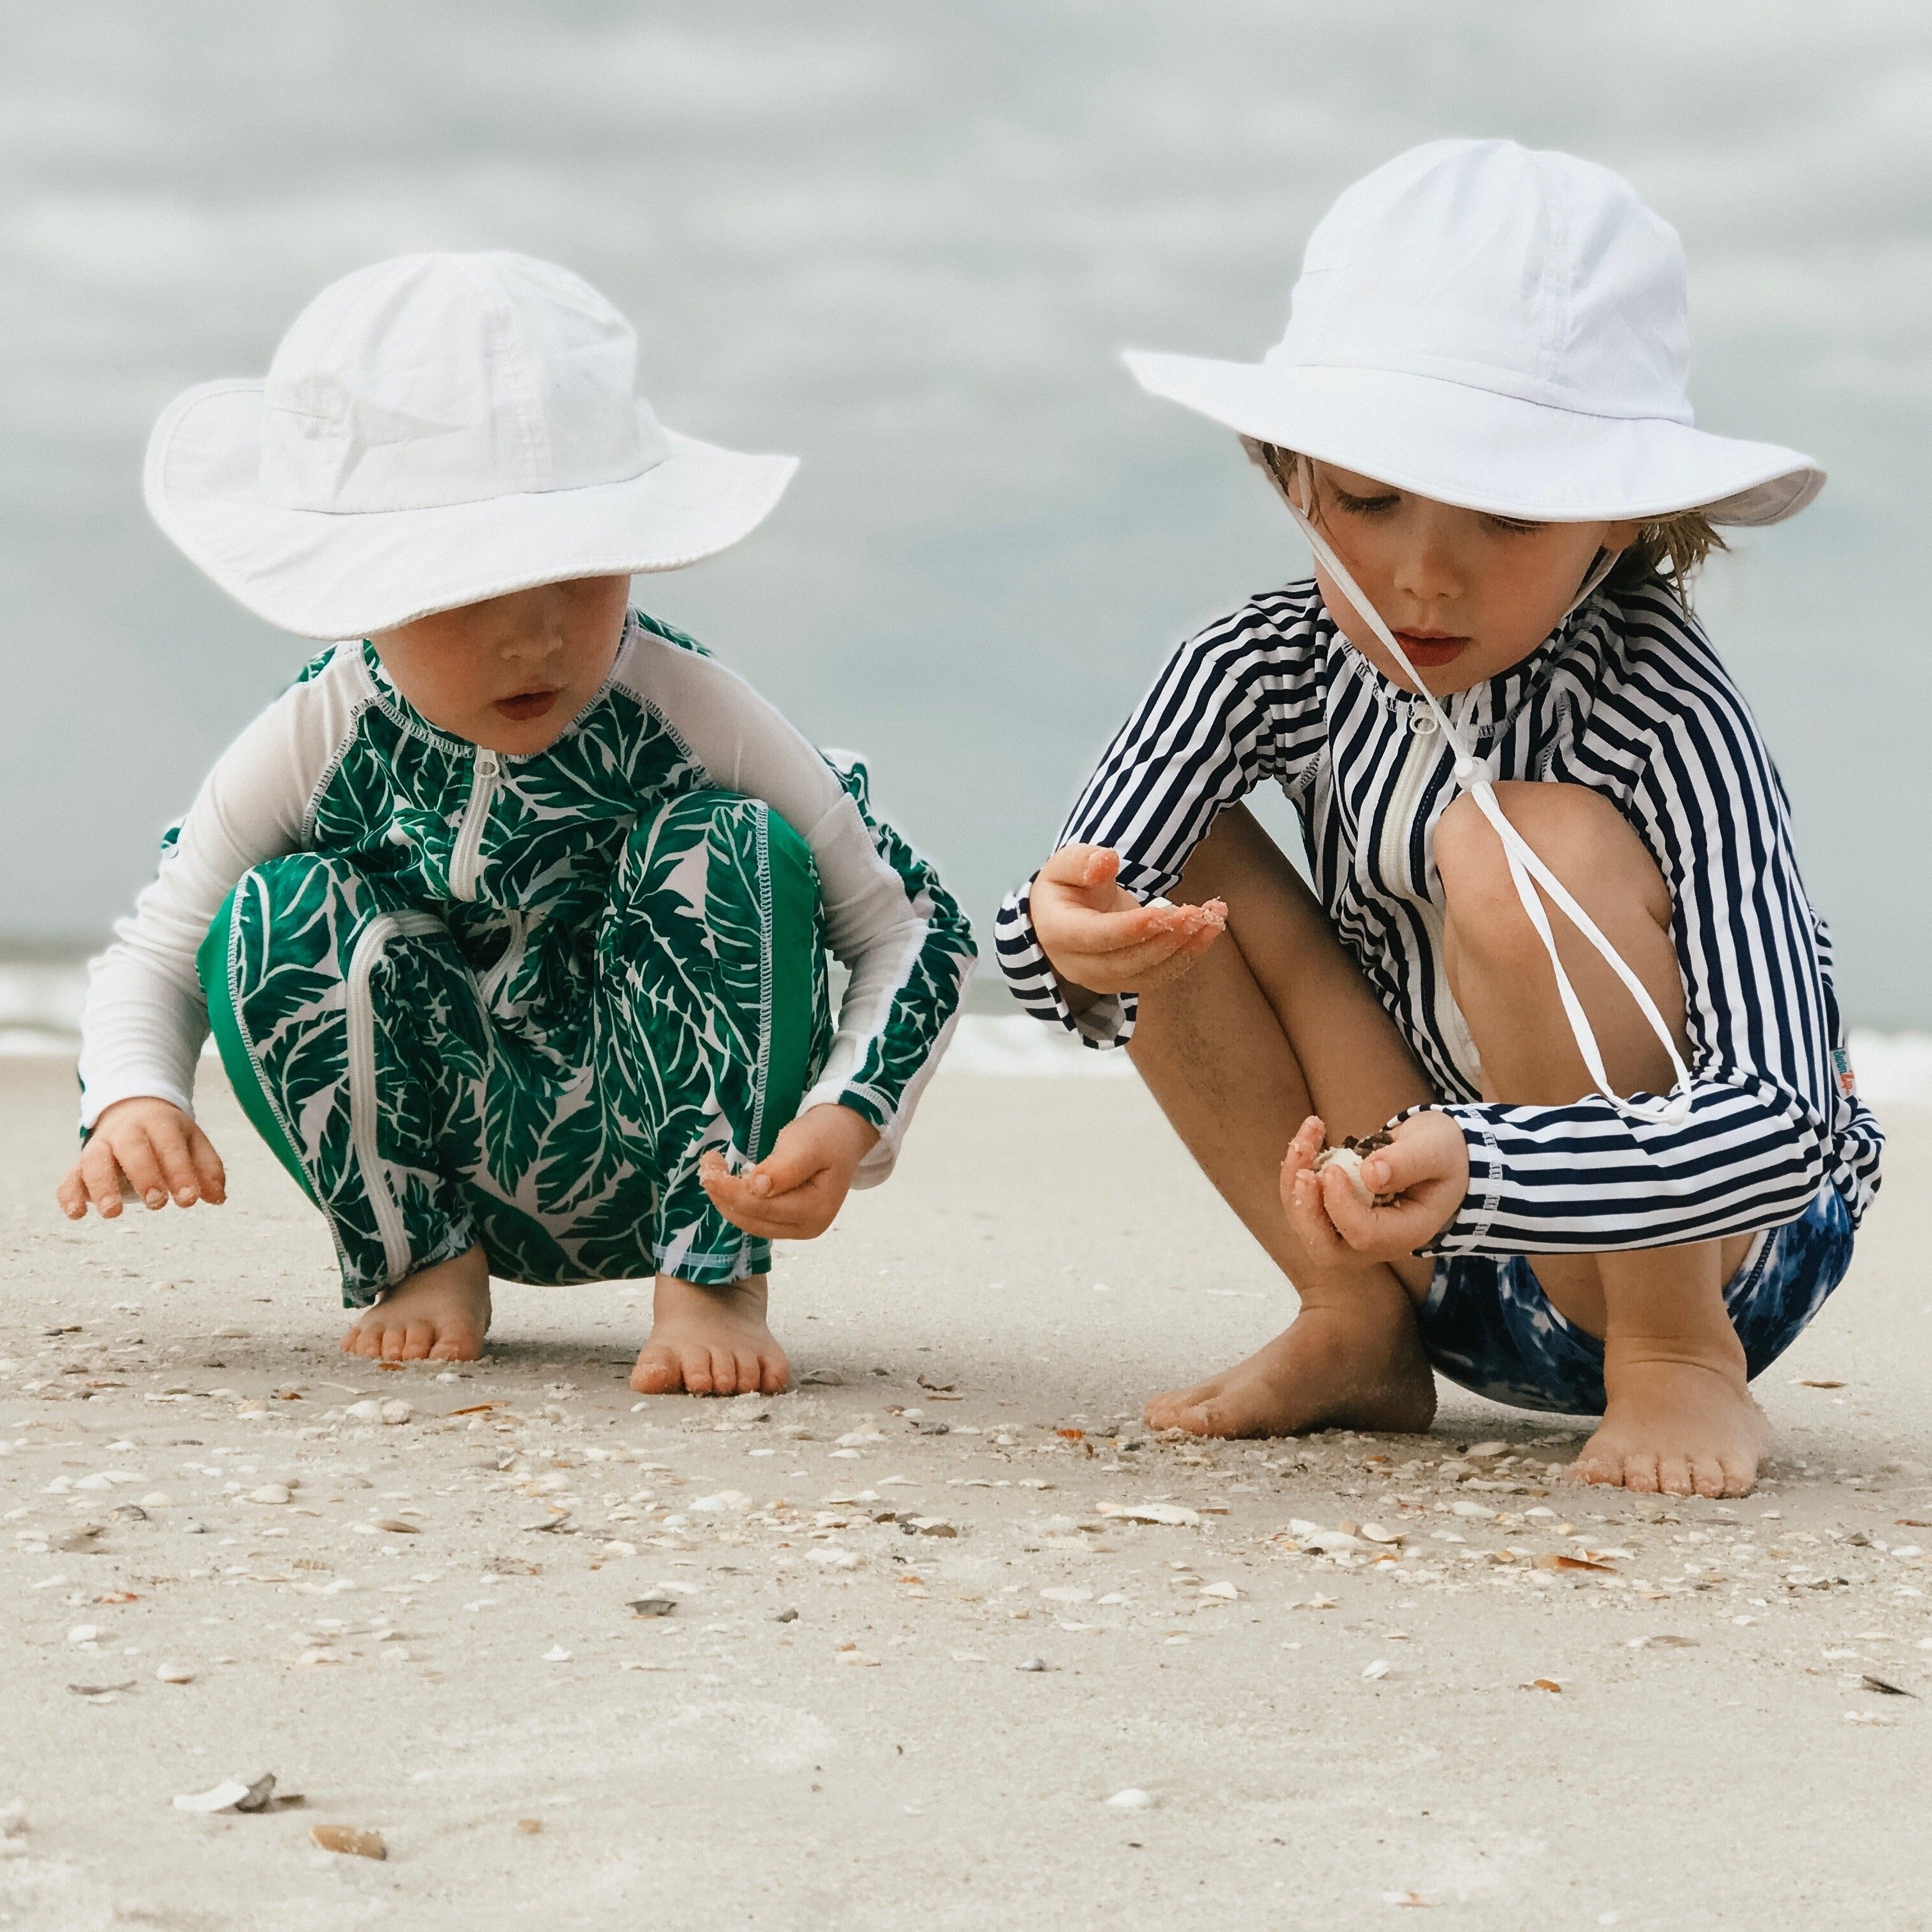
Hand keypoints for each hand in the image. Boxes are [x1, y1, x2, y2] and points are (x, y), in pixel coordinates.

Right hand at [57, 1097, 226, 1220]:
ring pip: (95, 1161)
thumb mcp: (193, 1143)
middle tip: (157, 1203)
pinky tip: (77, 1214)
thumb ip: (207, 1169)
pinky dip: (69, 1195)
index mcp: (159, 1123)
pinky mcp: (80, 1165)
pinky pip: (70, 1177)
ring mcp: (100, 1147)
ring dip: (102, 1187)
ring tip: (113, 1213)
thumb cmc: (169, 1136)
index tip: (189, 1200)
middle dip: (144, 1176)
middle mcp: (126, 1132)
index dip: (180, 1173)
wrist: (133, 1110)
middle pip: (132, 1150)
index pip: (170, 1147)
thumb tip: (218, 1198)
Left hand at [698, 1103, 880, 1240]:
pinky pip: (756, 1217)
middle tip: (706, 1164)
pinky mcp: (789, 1222)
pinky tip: (729, 1182)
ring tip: (713, 1172)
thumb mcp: (807, 1144)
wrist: (843, 1134)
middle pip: (752, 1219)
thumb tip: (756, 1187)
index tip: (708, 1163)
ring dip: (727, 1200)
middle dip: (723, 1195)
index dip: (729, 1188)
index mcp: (815, 1210)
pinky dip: (738, 1201)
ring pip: (750, 1221)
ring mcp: (799, 1228)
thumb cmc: (826, 1135)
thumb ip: (784, 1168)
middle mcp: (808, 1227)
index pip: (760, 1206)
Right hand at [1028, 844, 1225, 999]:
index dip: (1130, 929)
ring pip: (1149, 974)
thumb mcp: (1063, 865)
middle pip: (1127, 962)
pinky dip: (1189, 954)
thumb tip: (1106, 861)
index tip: (1163, 913)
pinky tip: (1210, 929)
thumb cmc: (1066, 887)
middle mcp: (1079, 966)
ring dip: (1186, 949)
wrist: (1066, 916)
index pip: (1095, 937)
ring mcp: (1104, 979)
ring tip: (1214, 919)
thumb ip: (1081, 861)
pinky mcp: (1127, 982)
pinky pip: (1161, 975)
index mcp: (1058, 933)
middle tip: (1198, 913)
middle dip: (1167, 939)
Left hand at [1279, 1112, 1467, 1264]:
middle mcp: (1376, 1241)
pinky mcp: (1334, 1211)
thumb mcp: (1435, 1150)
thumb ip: (1408, 1162)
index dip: (1341, 1206)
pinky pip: (1304, 1201)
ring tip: (1305, 1138)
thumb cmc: (1443, 1152)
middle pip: (1325, 1247)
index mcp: (1407, 1232)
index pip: (1364, 1236)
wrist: (1439, 1152)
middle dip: (1305, 1209)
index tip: (1334, 1170)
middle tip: (1302, 1171)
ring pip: (1307, 1223)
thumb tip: (1371, 1175)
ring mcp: (1351, 1229)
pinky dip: (1297, 1169)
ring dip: (1295, 1182)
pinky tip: (1310, 1133)